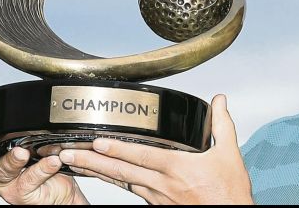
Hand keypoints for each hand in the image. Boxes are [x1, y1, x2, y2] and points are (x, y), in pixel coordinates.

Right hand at [0, 93, 88, 204]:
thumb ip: (30, 127)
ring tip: (22, 151)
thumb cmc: (46, 165)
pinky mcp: (21, 194)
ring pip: (4, 169)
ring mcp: (7, 183)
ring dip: (12, 158)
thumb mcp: (35, 142)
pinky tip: (52, 160)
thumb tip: (36, 98)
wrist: (60, 192)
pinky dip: (42, 169)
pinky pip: (31, 179)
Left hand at [59, 94, 252, 203]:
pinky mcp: (158, 206)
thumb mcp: (229, 154)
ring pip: (121, 183)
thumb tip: (219, 101)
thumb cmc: (229, 194)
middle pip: (121, 171)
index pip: (140, 156)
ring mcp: (158, 198)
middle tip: (68, 153)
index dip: (117, 149)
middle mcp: (162, 185)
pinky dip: (114, 183)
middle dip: (92, 161)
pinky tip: (103, 177)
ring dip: (97, 172)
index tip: (96, 141)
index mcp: (177, 168)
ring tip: (75, 163)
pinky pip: (131, 191)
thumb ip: (221, 124)